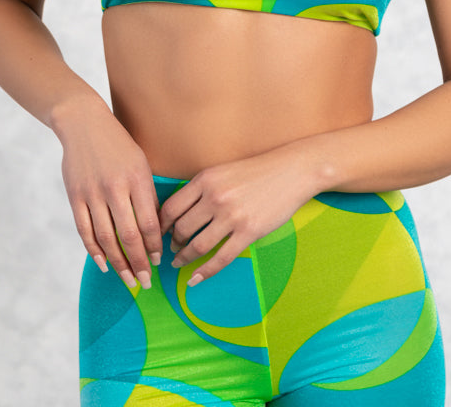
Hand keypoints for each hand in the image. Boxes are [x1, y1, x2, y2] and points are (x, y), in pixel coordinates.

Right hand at [57, 98, 162, 288]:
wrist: (84, 123)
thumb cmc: (119, 144)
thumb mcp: (141, 163)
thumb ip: (147, 195)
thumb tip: (155, 231)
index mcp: (137, 178)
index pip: (149, 222)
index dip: (155, 246)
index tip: (159, 261)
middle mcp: (115, 188)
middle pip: (129, 236)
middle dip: (139, 263)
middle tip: (146, 282)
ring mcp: (92, 193)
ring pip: (106, 238)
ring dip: (118, 263)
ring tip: (128, 280)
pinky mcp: (75, 196)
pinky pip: (85, 230)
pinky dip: (94, 251)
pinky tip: (104, 264)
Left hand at [158, 148, 316, 284]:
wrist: (291, 171)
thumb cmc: (256, 171)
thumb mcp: (222, 171)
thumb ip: (201, 189)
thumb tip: (180, 214)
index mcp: (205, 180)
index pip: (170, 208)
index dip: (160, 226)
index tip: (158, 234)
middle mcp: (214, 197)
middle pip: (181, 228)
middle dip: (173, 243)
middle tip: (172, 249)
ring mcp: (231, 216)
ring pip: (197, 245)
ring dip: (184, 258)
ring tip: (179, 263)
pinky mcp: (248, 232)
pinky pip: (220, 258)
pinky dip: (204, 272)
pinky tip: (195, 278)